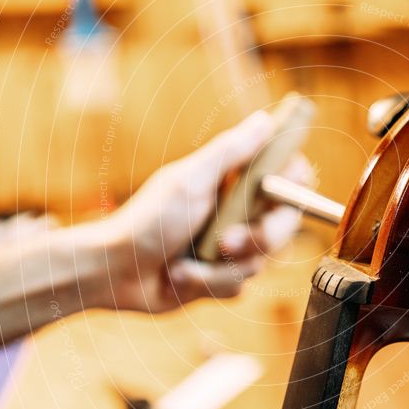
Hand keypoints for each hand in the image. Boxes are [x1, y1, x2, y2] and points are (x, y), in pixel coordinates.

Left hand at [95, 110, 311, 311]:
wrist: (115, 272)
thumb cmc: (147, 220)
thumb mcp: (190, 181)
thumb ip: (231, 152)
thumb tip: (266, 120)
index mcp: (235, 184)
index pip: (290, 179)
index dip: (294, 187)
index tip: (276, 194)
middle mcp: (239, 214)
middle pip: (285, 226)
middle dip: (257, 239)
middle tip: (228, 242)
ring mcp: (232, 248)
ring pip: (261, 262)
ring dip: (219, 267)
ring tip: (183, 265)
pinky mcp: (221, 279)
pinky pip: (238, 288)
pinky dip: (206, 284)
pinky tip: (178, 277)